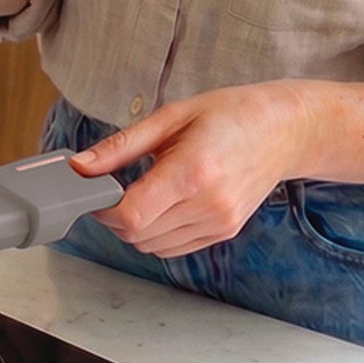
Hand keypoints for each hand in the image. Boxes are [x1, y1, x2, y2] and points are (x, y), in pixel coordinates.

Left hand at [67, 82, 312, 256]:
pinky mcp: (225, 231)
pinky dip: (157, 233)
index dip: (103, 208)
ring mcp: (219, 223)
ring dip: (135, 228)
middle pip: (138, 235)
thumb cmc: (229, 114)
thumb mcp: (170, 117)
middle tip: (112, 188)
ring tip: (141, 192)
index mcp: (192, 171)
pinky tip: (161, 205)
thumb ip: (120, 147)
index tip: (96, 190)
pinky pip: (174, 248)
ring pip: (153, 247)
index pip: (131, 215)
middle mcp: (208, 204)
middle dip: (113, 217)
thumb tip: (80, 166)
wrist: (283, 130)